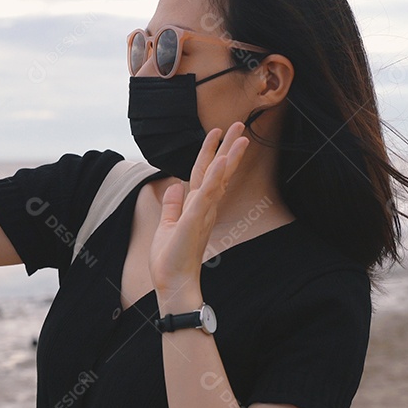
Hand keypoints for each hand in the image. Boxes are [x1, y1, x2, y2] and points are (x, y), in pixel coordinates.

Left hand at [147, 122, 248, 296]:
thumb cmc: (171, 258)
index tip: (217, 133)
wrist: (173, 282)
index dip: (211, 153)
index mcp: (196, 206)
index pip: (205, 174)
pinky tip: (222, 161)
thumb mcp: (167, 225)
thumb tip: (174, 187)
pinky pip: (207, 195)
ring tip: (240, 134)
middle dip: (228, 147)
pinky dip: (214, 177)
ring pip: (217, 178)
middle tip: (239, 124)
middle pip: (217, 171)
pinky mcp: (195, 219)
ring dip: (228, 155)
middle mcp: (203, 207)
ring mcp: (201, 212)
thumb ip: (172, 205)